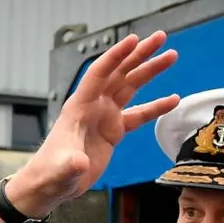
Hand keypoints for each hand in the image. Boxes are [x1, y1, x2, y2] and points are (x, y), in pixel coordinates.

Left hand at [0, 31, 180, 218]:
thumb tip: (79, 163)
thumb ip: (70, 164)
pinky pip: (138, 114)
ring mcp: (103, 117)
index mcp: (78, 107)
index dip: (116, 56)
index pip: (99, 74)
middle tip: (161, 37)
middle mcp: (92, 106)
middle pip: (119, 73)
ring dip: (150, 71)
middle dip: (139, 54)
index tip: (134, 40)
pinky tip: (173, 99)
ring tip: (171, 56)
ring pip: (130, 87)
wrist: (50, 185)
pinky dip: (155, 107)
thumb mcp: (61, 169)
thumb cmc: (49, 173)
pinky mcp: (112, 131)